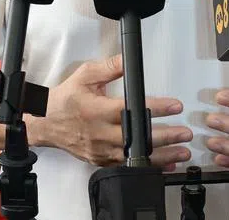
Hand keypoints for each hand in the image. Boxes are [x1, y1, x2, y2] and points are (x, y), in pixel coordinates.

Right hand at [29, 55, 192, 168]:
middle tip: (185, 133)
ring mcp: (100, 150)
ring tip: (182, 153)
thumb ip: (108, 68)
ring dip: (161, 156)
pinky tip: (165, 164)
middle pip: (137, 138)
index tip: (174, 106)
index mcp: (97, 111)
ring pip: (135, 157)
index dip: (155, 108)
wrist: (44, 123)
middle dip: (165, 136)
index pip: (132, 110)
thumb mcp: (84, 75)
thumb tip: (128, 60)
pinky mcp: (100, 160)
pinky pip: (127, 165)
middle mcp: (100, 133)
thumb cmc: (64, 99)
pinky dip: (147, 167)